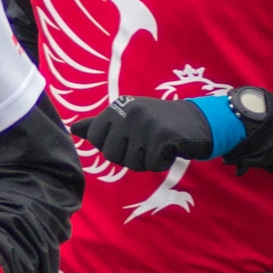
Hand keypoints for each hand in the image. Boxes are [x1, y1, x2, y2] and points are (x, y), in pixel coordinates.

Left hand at [70, 96, 216, 171]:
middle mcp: (130, 112)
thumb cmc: (159, 122)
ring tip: (158, 145)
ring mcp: (146, 123)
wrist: (199, 121)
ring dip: (146, 161)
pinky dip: (161, 163)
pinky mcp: (163, 136)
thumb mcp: (128, 118)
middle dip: (129, 156)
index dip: (112, 146)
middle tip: (146, 143)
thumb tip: (73, 129)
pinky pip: (152, 165)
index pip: (96, 138)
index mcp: (118, 107)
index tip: (129, 138)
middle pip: (112, 154)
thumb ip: (101, 124)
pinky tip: (170, 149)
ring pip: (131, 163)